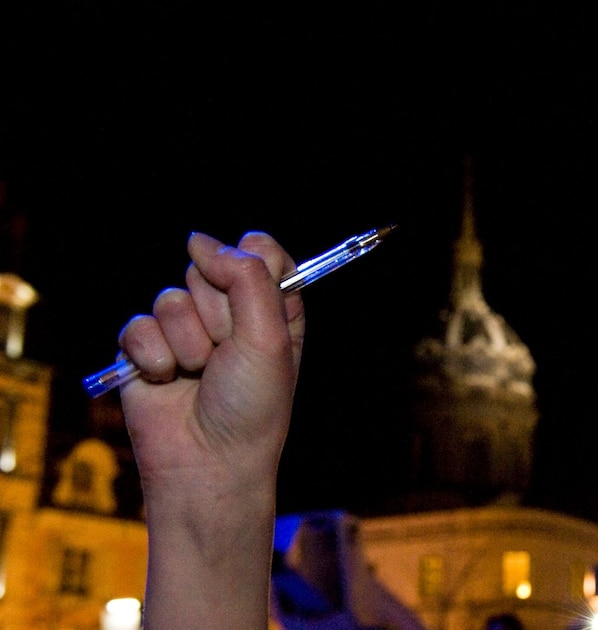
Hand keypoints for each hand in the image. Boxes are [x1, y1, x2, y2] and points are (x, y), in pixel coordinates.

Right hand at [117, 231, 304, 628]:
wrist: (208, 463)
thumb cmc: (252, 407)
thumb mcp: (269, 337)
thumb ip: (246, 278)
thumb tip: (199, 240)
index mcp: (272, 309)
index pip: (259, 251)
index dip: (251, 265)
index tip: (253, 291)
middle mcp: (230, 315)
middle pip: (210, 268)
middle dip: (218, 312)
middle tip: (227, 354)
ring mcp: (185, 331)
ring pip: (171, 298)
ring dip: (188, 341)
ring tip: (198, 374)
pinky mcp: (145, 350)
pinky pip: (138, 326)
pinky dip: (154, 357)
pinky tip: (167, 381)